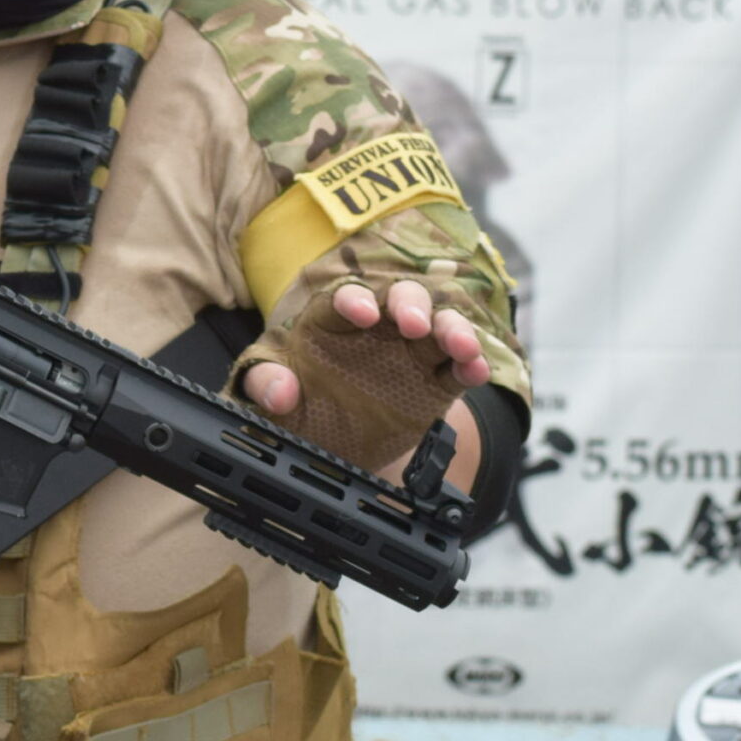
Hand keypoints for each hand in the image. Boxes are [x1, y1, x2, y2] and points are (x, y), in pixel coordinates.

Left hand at [241, 279, 490, 415]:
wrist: (329, 444)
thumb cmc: (296, 406)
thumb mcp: (266, 395)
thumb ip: (264, 383)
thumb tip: (279, 391)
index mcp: (333, 319)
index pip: (346, 297)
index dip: (353, 300)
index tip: (360, 312)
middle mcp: (378, 327)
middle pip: (401, 298)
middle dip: (411, 304)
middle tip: (414, 324)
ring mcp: (410, 352)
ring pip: (440, 326)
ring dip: (453, 330)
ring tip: (462, 348)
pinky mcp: (436, 382)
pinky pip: (458, 367)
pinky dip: (471, 365)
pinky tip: (476, 371)